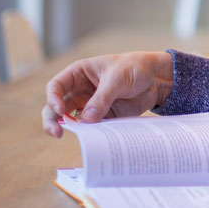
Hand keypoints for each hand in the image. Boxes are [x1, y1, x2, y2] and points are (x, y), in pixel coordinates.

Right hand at [41, 51, 172, 137]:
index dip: (53, 99)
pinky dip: (91, 135)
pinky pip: (91, 129)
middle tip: (57, 133)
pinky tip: (96, 139)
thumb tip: (86, 119)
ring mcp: (89, 106)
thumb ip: (102, 97)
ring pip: (72, 121)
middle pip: (57, 108)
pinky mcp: (102, 118)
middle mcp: (79, 91)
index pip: (56, 86)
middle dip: (53, 120)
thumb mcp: (117, 77)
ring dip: (72, 130)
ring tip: (79, 137)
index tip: (60, 111)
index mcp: (78, 74)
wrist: (155, 78)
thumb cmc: (134, 67)